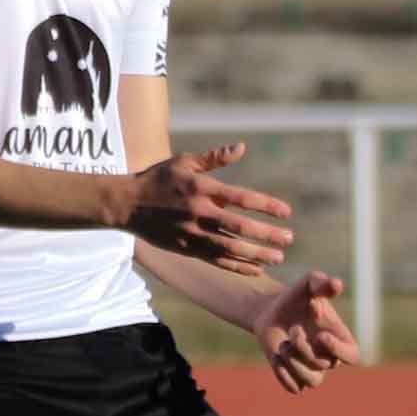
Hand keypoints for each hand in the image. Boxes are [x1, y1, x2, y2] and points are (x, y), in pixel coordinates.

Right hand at [120, 143, 294, 273]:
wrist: (126, 204)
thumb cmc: (158, 178)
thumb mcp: (184, 162)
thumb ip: (214, 158)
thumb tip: (241, 147)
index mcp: (202, 189)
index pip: (242, 198)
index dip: (267, 206)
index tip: (286, 212)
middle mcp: (199, 213)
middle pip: (240, 227)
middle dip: (268, 235)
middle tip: (290, 239)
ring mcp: (192, 234)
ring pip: (230, 248)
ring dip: (257, 254)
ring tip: (278, 257)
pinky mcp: (186, 249)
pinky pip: (216, 260)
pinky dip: (237, 266)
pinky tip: (255, 268)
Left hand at [256, 270, 364, 395]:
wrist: (271, 312)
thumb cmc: (296, 298)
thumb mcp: (308, 284)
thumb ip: (322, 283)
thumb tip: (337, 284)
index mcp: (340, 338)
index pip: (352, 355)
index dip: (339, 350)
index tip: (320, 336)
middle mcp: (329, 358)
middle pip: (324, 365)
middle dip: (305, 348)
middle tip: (293, 330)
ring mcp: (313, 371)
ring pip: (311, 381)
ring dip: (294, 362)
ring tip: (283, 345)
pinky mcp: (295, 379)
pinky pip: (294, 388)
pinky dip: (283, 373)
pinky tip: (276, 357)